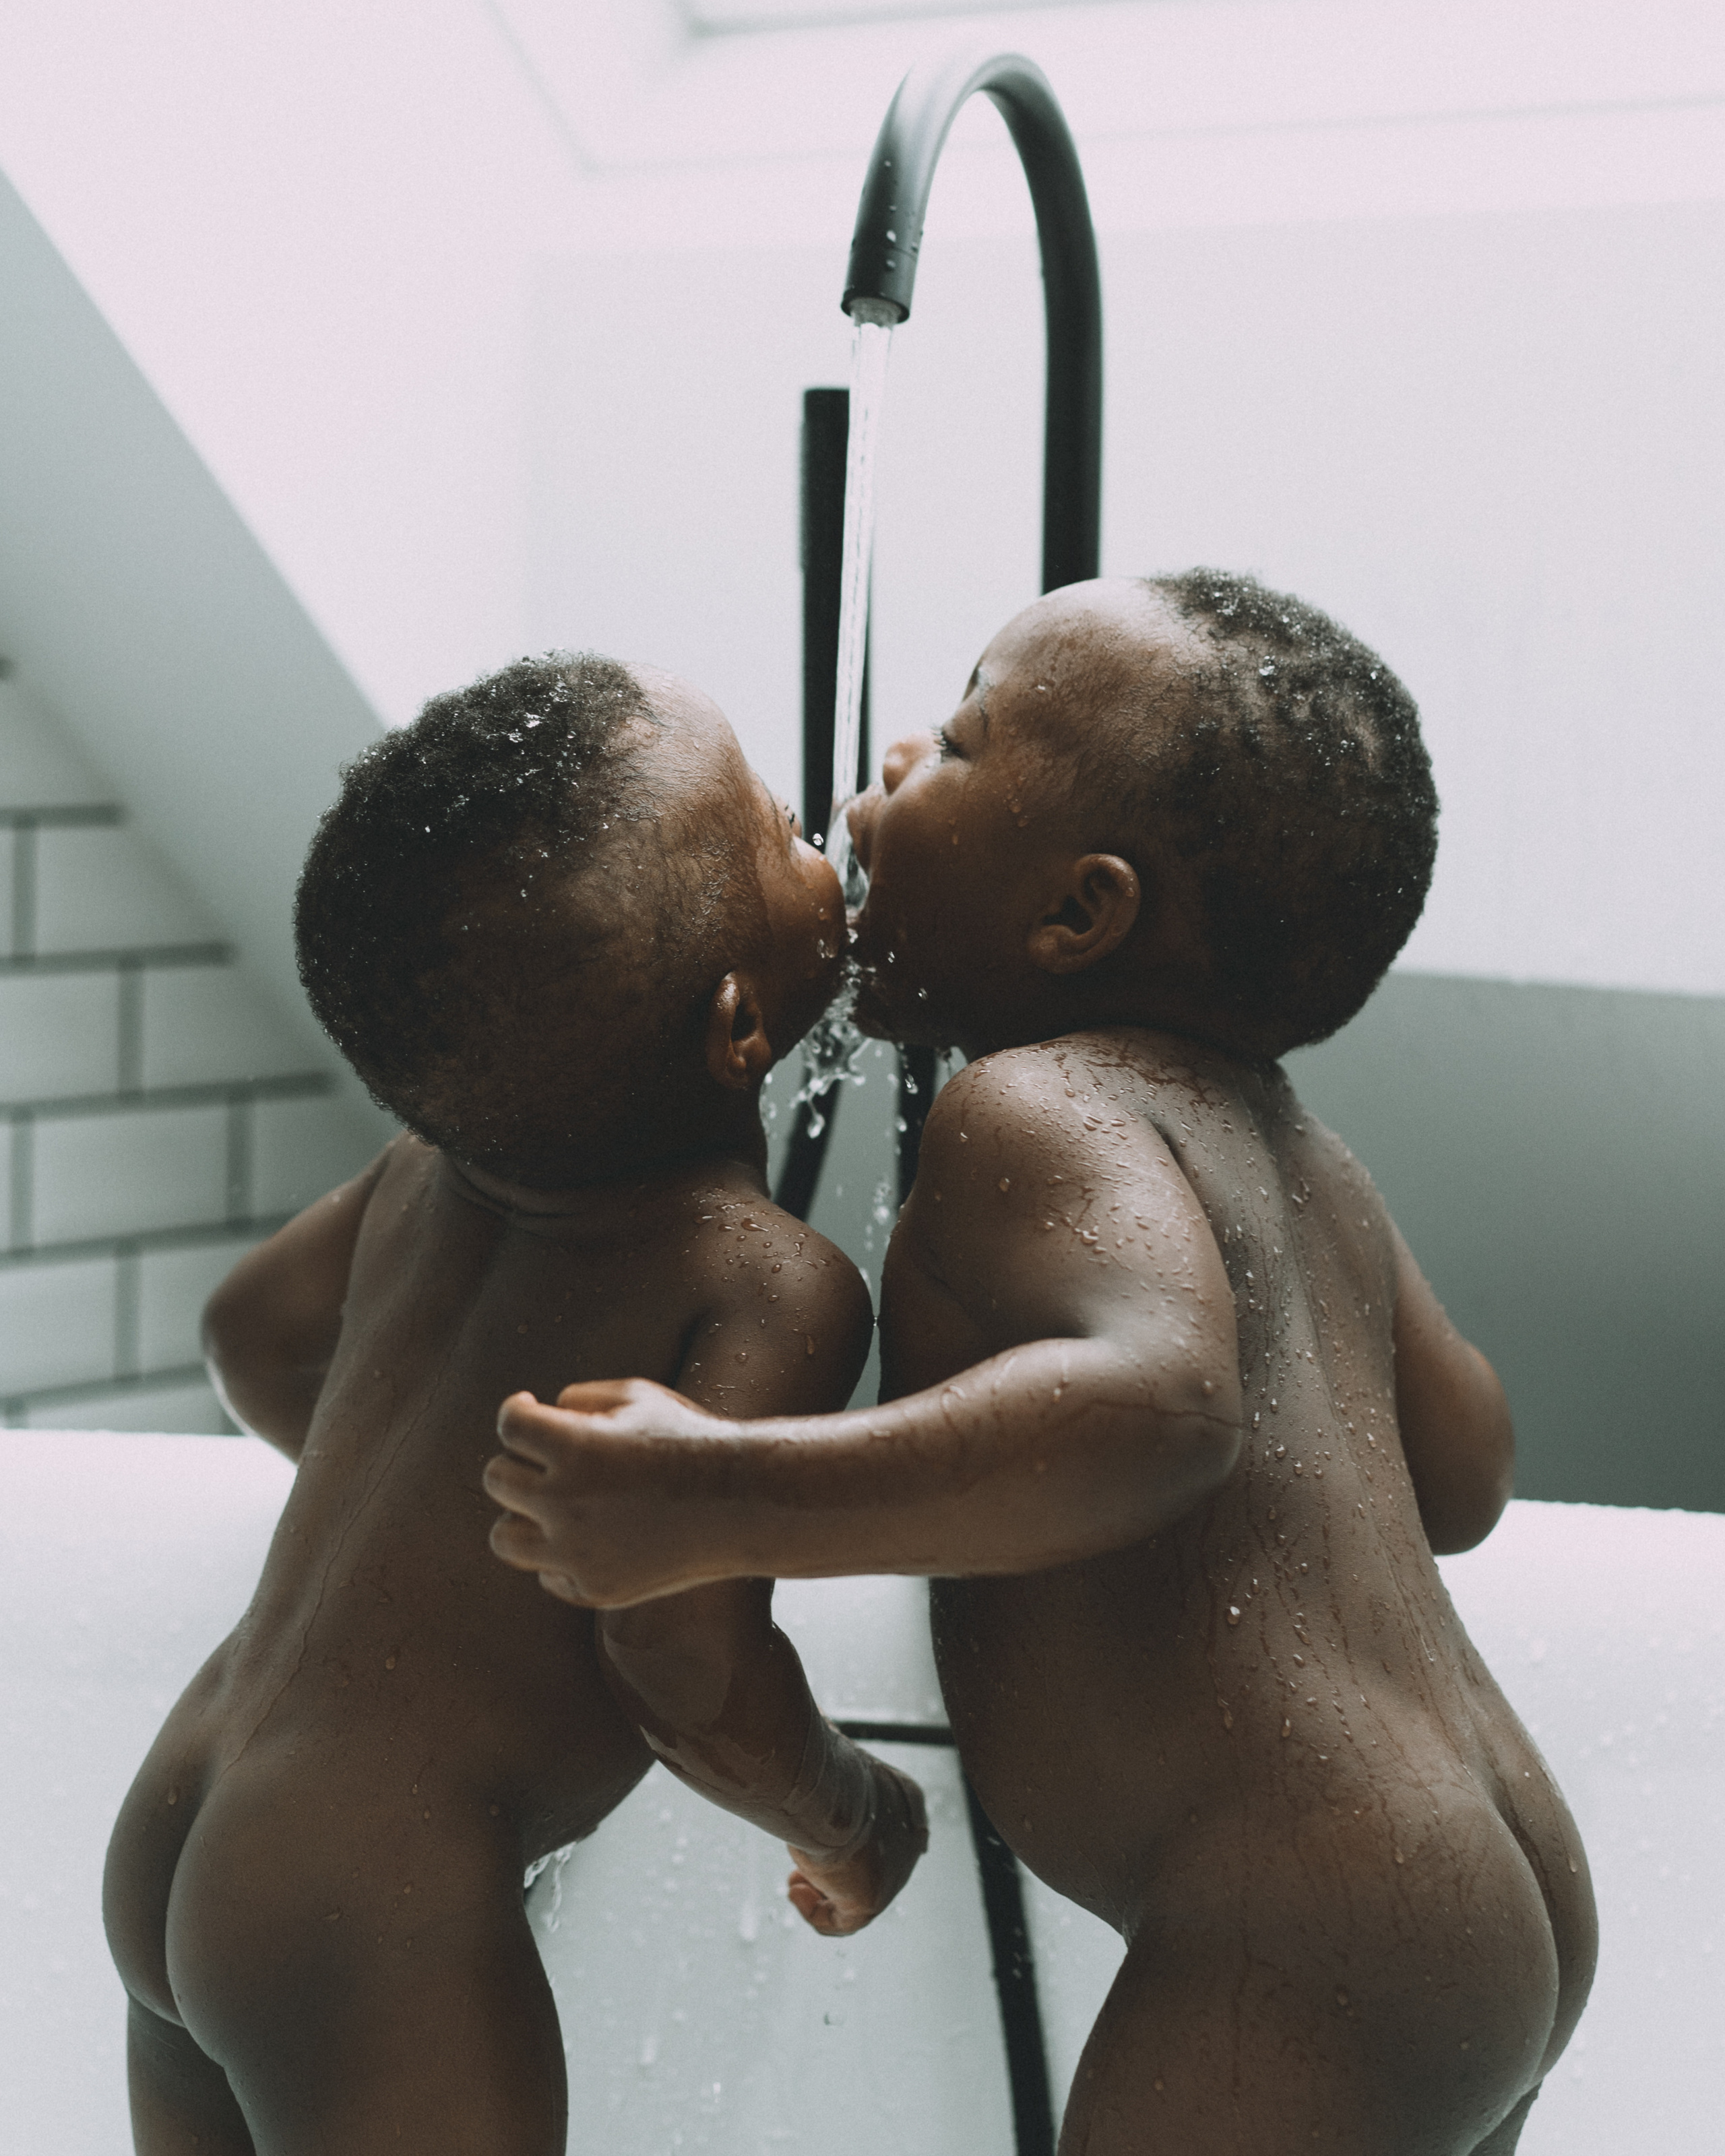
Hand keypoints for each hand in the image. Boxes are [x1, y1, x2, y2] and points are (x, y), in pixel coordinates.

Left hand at [485, 1378, 730, 1605]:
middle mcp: (566, 1503)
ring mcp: (577, 1553)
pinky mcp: (592, 1589)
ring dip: (523, 1515)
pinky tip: (598, 1534)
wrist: (742, 1502)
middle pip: (497, 1478)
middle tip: (553, 1459)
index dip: (517, 1412)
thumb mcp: (638, 1396)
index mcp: (574, 1447)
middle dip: (522, 1461)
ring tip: (554, 1504)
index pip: (509, 1426)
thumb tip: (538, 1418)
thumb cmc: (689, 1438)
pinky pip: (546, 1572)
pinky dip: (563, 1554)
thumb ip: (578, 1400)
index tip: (529, 1409)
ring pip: (503, 1537)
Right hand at [787, 1760, 929, 1935]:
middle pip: (868, 1866)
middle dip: (833, 1869)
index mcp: (905, 1800)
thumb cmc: (824, 1768)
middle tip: (801, 1867)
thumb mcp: (831, 1759)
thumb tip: (808, 1758)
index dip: (855, 1844)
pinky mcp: (873, 1899)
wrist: (828, 1792)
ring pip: (856, 1895)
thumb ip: (830, 1767)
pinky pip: (845, 1921)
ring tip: (796, 1883)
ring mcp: (893, 1872)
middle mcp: (906, 1838)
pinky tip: (795, 1892)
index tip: (824, 1843)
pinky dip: (817, 1913)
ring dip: (821, 1892)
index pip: (891, 1831)